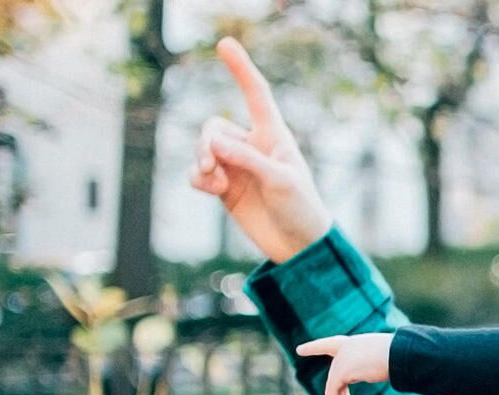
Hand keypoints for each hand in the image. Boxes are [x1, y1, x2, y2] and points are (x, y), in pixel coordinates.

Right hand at [186, 37, 332, 263]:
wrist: (298, 245)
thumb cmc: (301, 209)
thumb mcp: (281, 182)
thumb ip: (249, 160)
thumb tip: (214, 144)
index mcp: (274, 137)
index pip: (256, 95)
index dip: (241, 69)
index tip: (224, 44)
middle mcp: (252, 146)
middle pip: (214, 127)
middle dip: (206, 142)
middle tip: (212, 164)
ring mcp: (236, 166)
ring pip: (202, 149)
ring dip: (201, 161)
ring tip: (214, 181)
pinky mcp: (224, 187)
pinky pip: (197, 173)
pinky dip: (198, 178)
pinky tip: (211, 190)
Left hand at [293, 333, 392, 394]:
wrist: (400, 354)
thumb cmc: (399, 356)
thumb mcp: (382, 358)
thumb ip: (369, 365)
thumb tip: (374, 374)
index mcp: (354, 343)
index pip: (330, 344)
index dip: (314, 347)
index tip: (299, 350)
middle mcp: (345, 349)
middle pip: (336, 375)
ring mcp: (341, 360)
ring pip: (334, 384)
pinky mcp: (341, 371)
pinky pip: (333, 390)